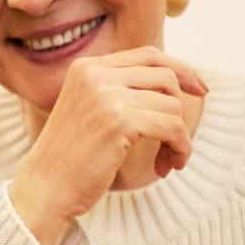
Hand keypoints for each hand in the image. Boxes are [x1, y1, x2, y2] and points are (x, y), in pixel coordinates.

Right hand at [9, 47, 206, 244]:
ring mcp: (106, 95)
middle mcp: (96, 74)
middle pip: (166, 76)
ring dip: (178, 137)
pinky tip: (167, 166)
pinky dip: (180, 148)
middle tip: (177, 141)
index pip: (149, 55)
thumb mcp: (90, 110)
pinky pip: (173, 127)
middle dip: (182, 108)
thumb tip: (176, 79)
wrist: (44, 189)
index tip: (200, 90)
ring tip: (166, 161)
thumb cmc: (70, 159)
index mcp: (87, 67)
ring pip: (172, 105)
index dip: (181, 70)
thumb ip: (119, 90)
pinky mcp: (119, 121)